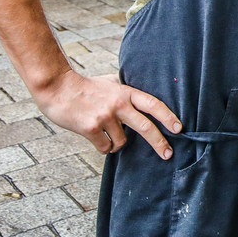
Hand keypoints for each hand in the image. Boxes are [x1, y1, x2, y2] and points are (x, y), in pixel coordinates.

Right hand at [34, 70, 181, 157]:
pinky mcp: (90, 128)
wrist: (58, 87)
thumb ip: (127, 92)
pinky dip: (103, 147)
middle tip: (168, 154)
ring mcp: (105, 116)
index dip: (167, 116)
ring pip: (122, 142)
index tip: (179, 128)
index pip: (153, 104)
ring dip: (117, 143)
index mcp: (125, 92)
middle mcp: (118, 104)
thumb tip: (144, 103)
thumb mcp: (111, 82)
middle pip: (146, 127)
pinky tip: (95, 137)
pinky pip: (105, 148)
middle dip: (160, 142)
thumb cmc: (86, 86)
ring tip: (105, 132)